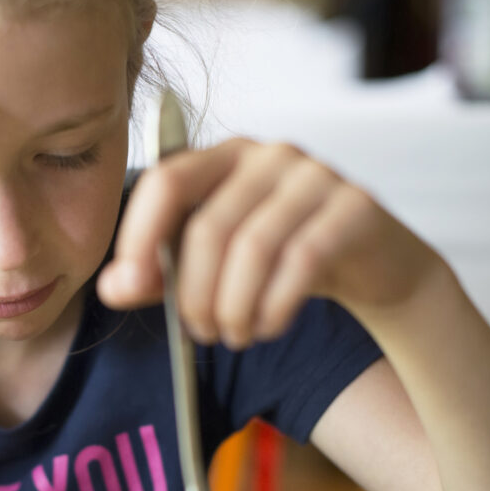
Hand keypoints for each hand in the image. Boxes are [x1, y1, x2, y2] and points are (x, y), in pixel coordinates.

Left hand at [97, 138, 444, 345]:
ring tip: (234, 336)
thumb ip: (158, 275)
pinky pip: (301, 261)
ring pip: (254, 248)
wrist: (376, 264)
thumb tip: (113, 288)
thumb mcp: (215, 267)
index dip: (140, 235)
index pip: (166, 180)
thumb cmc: (284, 259)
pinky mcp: (355, 205)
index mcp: (224, 156)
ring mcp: (315, 174)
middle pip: (209, 226)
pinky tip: (268, 327)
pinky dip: (275, 306)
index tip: (131, 286)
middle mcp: (268, 155)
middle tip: (200, 332)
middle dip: (195, 294)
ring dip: (235, 307)